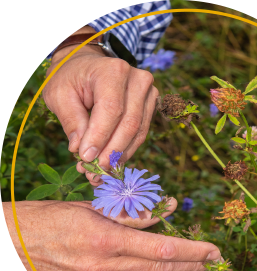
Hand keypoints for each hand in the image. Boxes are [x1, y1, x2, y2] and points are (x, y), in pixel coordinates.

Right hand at [3, 199, 220, 270]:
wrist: (5, 245)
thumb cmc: (44, 218)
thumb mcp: (87, 208)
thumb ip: (128, 214)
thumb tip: (164, 210)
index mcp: (103, 240)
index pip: (161, 248)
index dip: (192, 251)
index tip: (213, 251)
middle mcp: (99, 269)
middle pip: (157, 270)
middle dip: (187, 265)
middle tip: (208, 260)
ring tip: (184, 267)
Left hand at [43, 26, 157, 185]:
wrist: (89, 66)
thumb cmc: (72, 79)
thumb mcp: (60, 95)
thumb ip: (71, 121)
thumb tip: (81, 152)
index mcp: (113, 71)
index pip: (112, 110)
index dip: (100, 137)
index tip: (85, 158)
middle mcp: (138, 80)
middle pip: (129, 124)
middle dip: (111, 152)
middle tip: (94, 172)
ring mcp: (149, 93)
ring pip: (138, 133)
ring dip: (119, 156)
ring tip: (100, 171)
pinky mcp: (151, 106)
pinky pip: (141, 134)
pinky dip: (125, 151)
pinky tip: (111, 161)